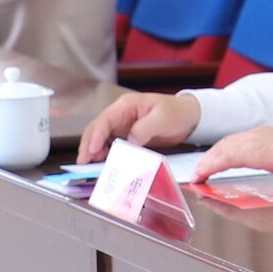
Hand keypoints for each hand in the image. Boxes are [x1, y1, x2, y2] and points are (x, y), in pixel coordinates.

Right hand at [77, 91, 201, 162]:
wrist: (189, 117)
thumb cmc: (176, 112)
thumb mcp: (162, 118)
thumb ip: (144, 129)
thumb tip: (128, 142)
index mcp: (126, 105)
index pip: (104, 120)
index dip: (96, 135)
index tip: (91, 150)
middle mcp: (120, 115)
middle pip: (97, 129)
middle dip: (88, 145)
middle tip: (83, 161)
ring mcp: (122, 126)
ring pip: (101, 139)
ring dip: (95, 151)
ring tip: (92, 165)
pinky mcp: (127, 137)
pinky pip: (112, 146)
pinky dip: (106, 154)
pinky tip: (105, 164)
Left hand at [188, 125, 272, 181]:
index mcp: (263, 135)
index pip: (236, 142)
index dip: (222, 153)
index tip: (213, 163)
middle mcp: (253, 135)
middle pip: (223, 145)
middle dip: (209, 158)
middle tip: (198, 170)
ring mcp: (249, 142)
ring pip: (219, 151)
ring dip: (205, 163)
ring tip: (196, 175)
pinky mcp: (247, 152)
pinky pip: (221, 160)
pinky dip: (209, 167)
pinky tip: (202, 176)